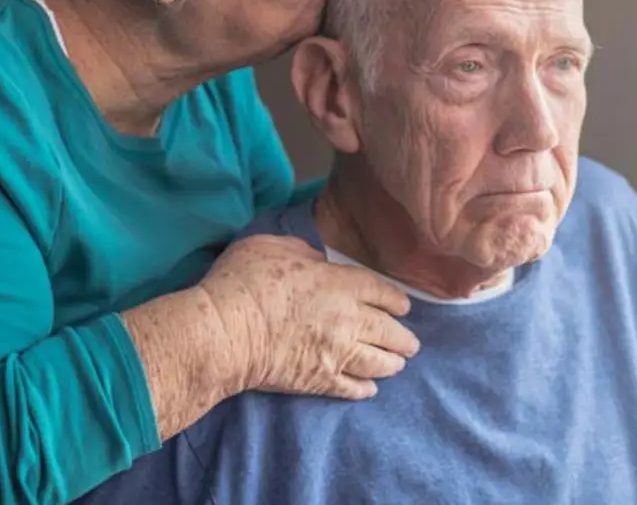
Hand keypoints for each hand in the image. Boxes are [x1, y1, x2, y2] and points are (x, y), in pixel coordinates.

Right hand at [200, 234, 419, 399]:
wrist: (225, 331)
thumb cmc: (245, 282)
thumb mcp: (273, 246)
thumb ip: (303, 252)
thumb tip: (316, 263)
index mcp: (340, 284)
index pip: (382, 292)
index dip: (396, 301)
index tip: (403, 307)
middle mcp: (348, 320)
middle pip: (389, 331)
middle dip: (404, 338)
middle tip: (411, 344)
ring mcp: (337, 353)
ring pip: (379, 362)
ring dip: (392, 364)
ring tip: (398, 365)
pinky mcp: (320, 380)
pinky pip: (353, 387)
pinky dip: (365, 389)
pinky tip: (370, 389)